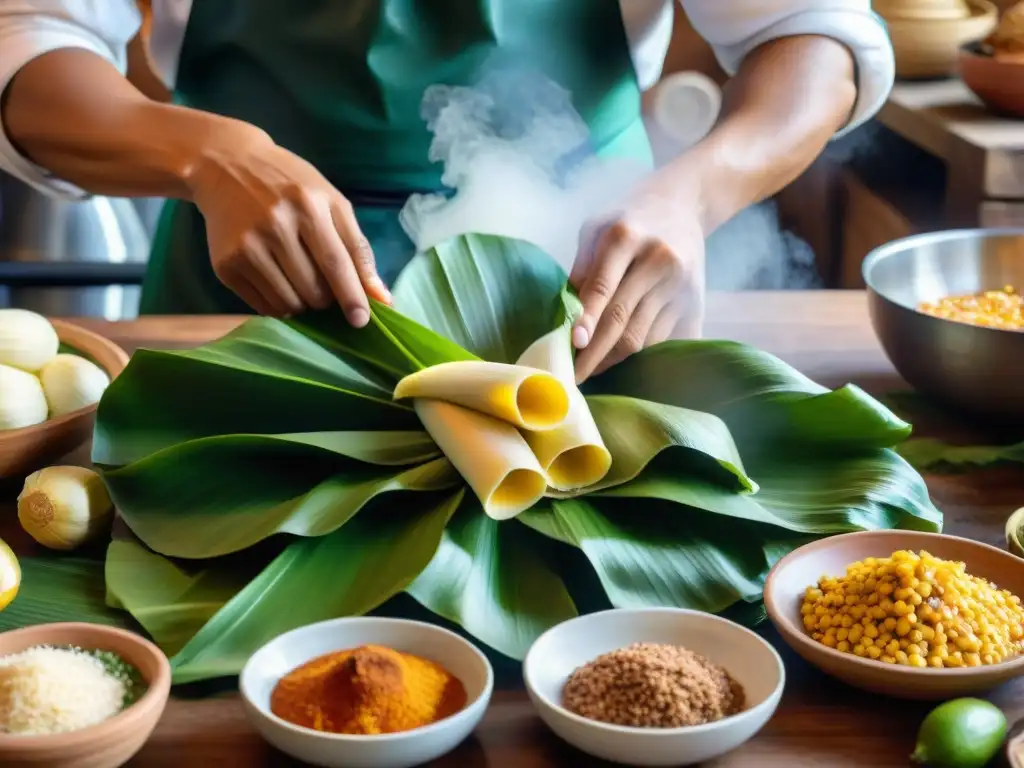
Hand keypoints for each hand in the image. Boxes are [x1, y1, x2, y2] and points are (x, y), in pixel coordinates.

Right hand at [187, 127, 390, 323]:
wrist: (225, 166)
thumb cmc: (290, 185)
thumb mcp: (331, 203)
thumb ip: (358, 249)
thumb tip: (382, 298)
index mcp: (308, 207)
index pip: (336, 264)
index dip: (352, 296)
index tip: (362, 321)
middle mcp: (275, 227)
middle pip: (314, 290)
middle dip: (327, 299)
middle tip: (324, 284)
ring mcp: (246, 248)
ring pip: (289, 304)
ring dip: (304, 305)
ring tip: (301, 281)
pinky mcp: (225, 265)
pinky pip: (264, 306)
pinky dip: (280, 305)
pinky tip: (279, 283)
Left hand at [570, 177, 705, 381]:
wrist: (684, 204)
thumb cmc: (627, 219)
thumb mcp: (596, 228)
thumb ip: (581, 269)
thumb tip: (566, 318)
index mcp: (626, 236)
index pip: (602, 287)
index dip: (586, 319)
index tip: (572, 345)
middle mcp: (658, 260)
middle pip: (622, 320)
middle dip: (594, 354)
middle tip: (572, 376)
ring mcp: (680, 285)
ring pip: (642, 338)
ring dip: (613, 359)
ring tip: (591, 369)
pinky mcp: (696, 304)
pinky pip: (663, 342)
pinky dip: (638, 356)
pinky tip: (620, 362)